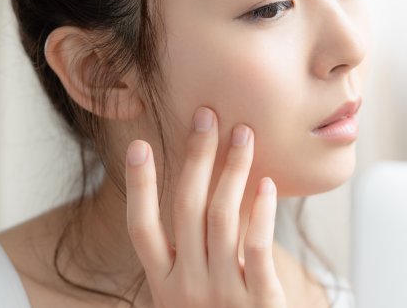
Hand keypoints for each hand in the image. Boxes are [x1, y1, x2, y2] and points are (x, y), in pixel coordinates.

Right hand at [124, 107, 286, 306]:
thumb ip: (191, 257)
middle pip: (185, 209)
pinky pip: (256, 248)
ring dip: (232, 170)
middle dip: (196, 157)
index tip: (142, 144)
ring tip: (244, 136)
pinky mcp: (258, 303)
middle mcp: (185, 289)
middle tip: (208, 116)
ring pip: (222, 218)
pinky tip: (267, 185)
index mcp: (163, 286)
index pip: (141, 228)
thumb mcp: (190, 298)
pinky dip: (261, 213)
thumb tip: (203, 197)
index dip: (139, 185)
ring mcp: (220, 296)